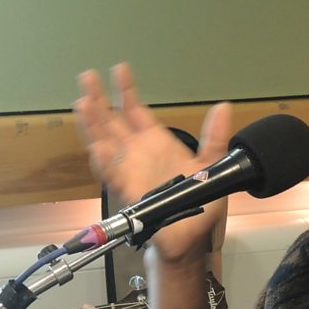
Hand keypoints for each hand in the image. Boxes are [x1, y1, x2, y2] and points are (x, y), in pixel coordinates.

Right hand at [74, 62, 231, 263]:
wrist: (188, 239)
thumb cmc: (198, 205)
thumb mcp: (212, 166)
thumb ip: (214, 137)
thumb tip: (224, 106)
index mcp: (155, 143)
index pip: (134, 110)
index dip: (126, 90)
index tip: (120, 69)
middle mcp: (136, 153)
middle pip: (110, 121)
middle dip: (98, 100)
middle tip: (88, 76)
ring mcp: (127, 171)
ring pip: (103, 142)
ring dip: (92, 124)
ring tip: (83, 102)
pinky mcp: (126, 191)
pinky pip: (110, 174)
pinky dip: (102, 161)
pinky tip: (96, 147)